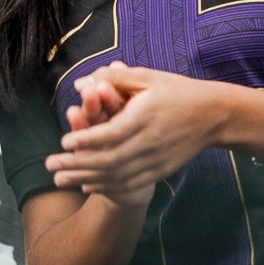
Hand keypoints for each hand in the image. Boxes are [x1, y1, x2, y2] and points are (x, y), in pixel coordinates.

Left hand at [46, 62, 230, 198]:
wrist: (213, 115)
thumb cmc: (176, 91)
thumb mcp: (147, 76)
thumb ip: (113, 78)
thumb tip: (80, 84)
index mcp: (146, 116)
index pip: (112, 133)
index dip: (87, 139)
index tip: (64, 141)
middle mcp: (151, 142)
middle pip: (109, 159)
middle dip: (77, 164)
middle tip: (50, 165)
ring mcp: (156, 160)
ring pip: (117, 176)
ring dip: (86, 178)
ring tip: (60, 180)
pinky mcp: (160, 171)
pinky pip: (130, 184)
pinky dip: (106, 187)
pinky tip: (87, 186)